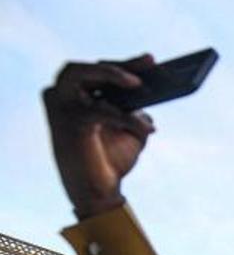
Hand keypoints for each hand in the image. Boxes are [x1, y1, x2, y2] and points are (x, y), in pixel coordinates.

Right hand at [43, 55, 156, 217]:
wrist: (100, 194)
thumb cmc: (112, 161)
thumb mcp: (132, 132)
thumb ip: (138, 112)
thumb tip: (152, 94)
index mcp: (79, 98)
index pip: (98, 72)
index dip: (125, 64)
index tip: (152, 60)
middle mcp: (64, 98)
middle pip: (87, 68)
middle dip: (118, 63)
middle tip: (149, 64)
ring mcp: (61, 108)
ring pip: (78, 73)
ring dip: (108, 73)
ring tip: (137, 83)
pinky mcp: (68, 122)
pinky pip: (97, 109)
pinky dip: (123, 116)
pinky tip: (144, 128)